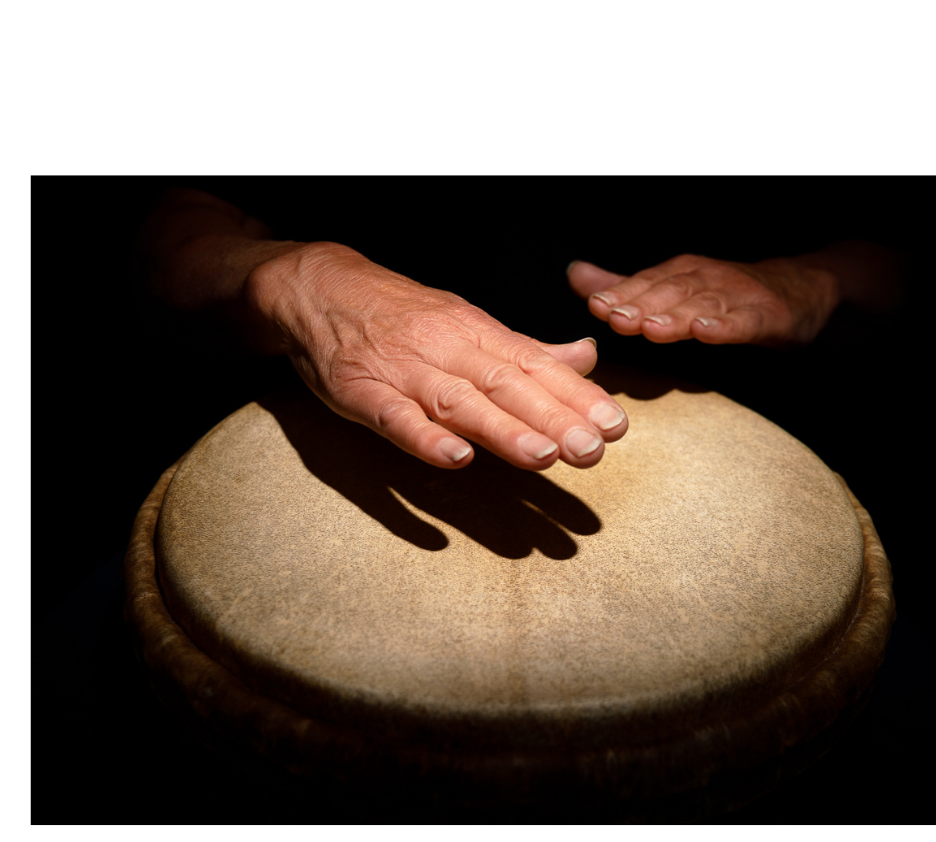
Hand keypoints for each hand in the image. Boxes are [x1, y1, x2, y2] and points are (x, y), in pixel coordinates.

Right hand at [250, 243, 627, 470]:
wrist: (319, 289)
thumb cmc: (400, 314)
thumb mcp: (466, 323)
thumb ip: (525, 350)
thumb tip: (587, 359)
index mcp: (476, 333)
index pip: (535, 366)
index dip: (576, 396)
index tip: (615, 425)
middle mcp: (446, 349)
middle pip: (506, 385)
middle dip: (552, 417)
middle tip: (593, 450)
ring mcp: (403, 372)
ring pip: (459, 402)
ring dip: (502, 430)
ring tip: (543, 457)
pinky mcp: (361, 392)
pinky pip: (394, 417)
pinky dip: (424, 437)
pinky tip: (455, 458)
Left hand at [568, 255, 837, 347]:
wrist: (800, 290)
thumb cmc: (727, 294)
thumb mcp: (674, 287)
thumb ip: (626, 287)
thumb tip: (576, 274)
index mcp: (681, 274)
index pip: (646, 284)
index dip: (622, 294)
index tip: (595, 305)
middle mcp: (706, 280)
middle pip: (670, 293)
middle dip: (641, 305)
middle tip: (616, 318)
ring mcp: (738, 297)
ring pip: (703, 306)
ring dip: (676, 316)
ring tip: (651, 329)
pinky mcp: (768, 315)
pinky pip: (745, 321)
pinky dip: (726, 326)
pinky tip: (707, 332)